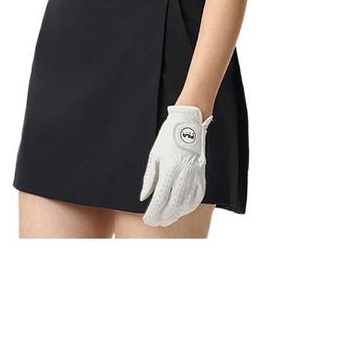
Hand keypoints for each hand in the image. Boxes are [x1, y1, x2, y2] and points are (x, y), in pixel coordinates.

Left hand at [139, 105, 212, 226]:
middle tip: (155, 223)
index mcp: (170, 168)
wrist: (188, 123)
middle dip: (163, 217)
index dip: (153, 212)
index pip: (160, 198)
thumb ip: (149, 178)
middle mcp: (184, 173)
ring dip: (176, 214)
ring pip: (186, 203)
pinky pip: (197, 196)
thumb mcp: (154, 155)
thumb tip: (143, 197)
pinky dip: (189, 206)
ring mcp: (195, 175)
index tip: (147, 220)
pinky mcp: (201, 174)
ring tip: (166, 219)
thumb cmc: (168, 137)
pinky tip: (181, 210)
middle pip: (173, 205)